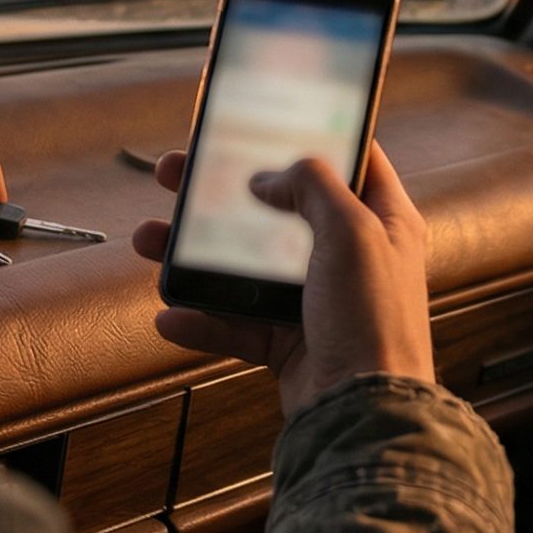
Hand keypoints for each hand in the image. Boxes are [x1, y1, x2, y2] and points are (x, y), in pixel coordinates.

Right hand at [130, 141, 434, 417]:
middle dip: (222, 194)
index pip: (351, 160)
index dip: (309, 135)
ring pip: (244, 266)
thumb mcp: (351, 232)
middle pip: (278, 209)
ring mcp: (315, 300)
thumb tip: (268, 177)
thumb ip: (312, 186)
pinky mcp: (288, 342)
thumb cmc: (375, 321)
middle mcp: (349, 256)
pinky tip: (172, 314)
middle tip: (176, 174)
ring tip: (150, 241)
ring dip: (194, 256)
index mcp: (382, 221)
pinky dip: (201, 320)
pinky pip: (234, 324)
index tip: (263, 119)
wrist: (363, 412)